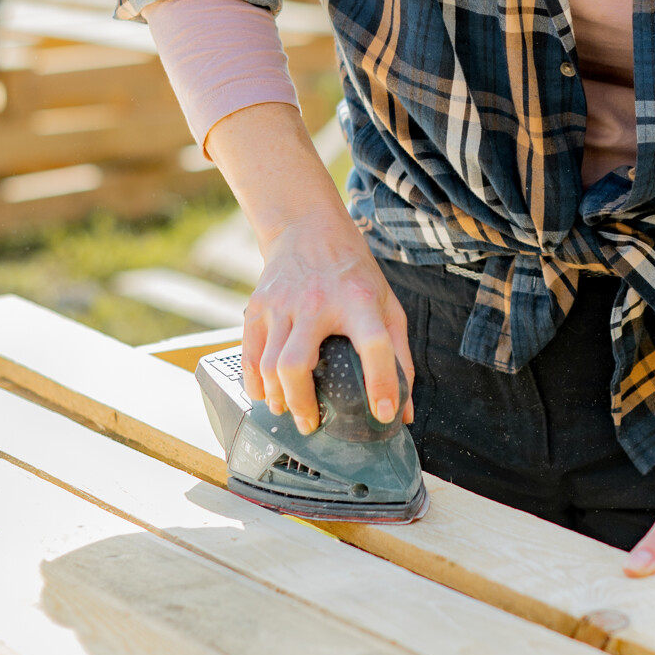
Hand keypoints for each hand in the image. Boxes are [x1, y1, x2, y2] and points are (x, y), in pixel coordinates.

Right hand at [242, 208, 413, 434]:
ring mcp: (282, 303)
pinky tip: (266, 394)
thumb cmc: (354, 274)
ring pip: (269, 364)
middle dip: (303, 404)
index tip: (382, 414)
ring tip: (291, 411)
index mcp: (358, 301)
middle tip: (313, 424)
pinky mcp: (258, 305)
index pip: (374, 345)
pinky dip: (254, 381)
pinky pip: (249, 353)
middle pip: (297, 365)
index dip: (381, 384)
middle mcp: (317, 302)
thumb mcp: (387, 305)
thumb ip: (399, 357)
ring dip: (278, 397)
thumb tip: (405, 411)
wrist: (309, 229)